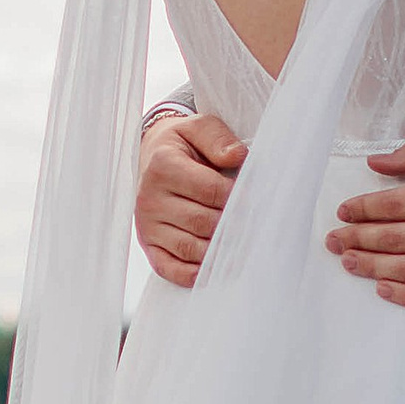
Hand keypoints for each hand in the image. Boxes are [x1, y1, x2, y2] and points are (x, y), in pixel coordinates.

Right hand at [136, 110, 244, 287]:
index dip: (240, 198)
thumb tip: (239, 156)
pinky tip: (214, 269)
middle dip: (234, 227)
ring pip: (190, 248)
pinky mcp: (148, 245)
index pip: (212, 191)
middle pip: (204, 223)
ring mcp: (147, 225)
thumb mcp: (199, 128)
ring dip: (220, 253)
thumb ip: (219, 139)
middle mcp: (149, 198)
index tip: (257, 201)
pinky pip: (169, 268)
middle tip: (256, 228)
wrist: (152, 157)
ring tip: (243, 248)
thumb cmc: (183, 146)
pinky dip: (194, 274)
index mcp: (163, 166)